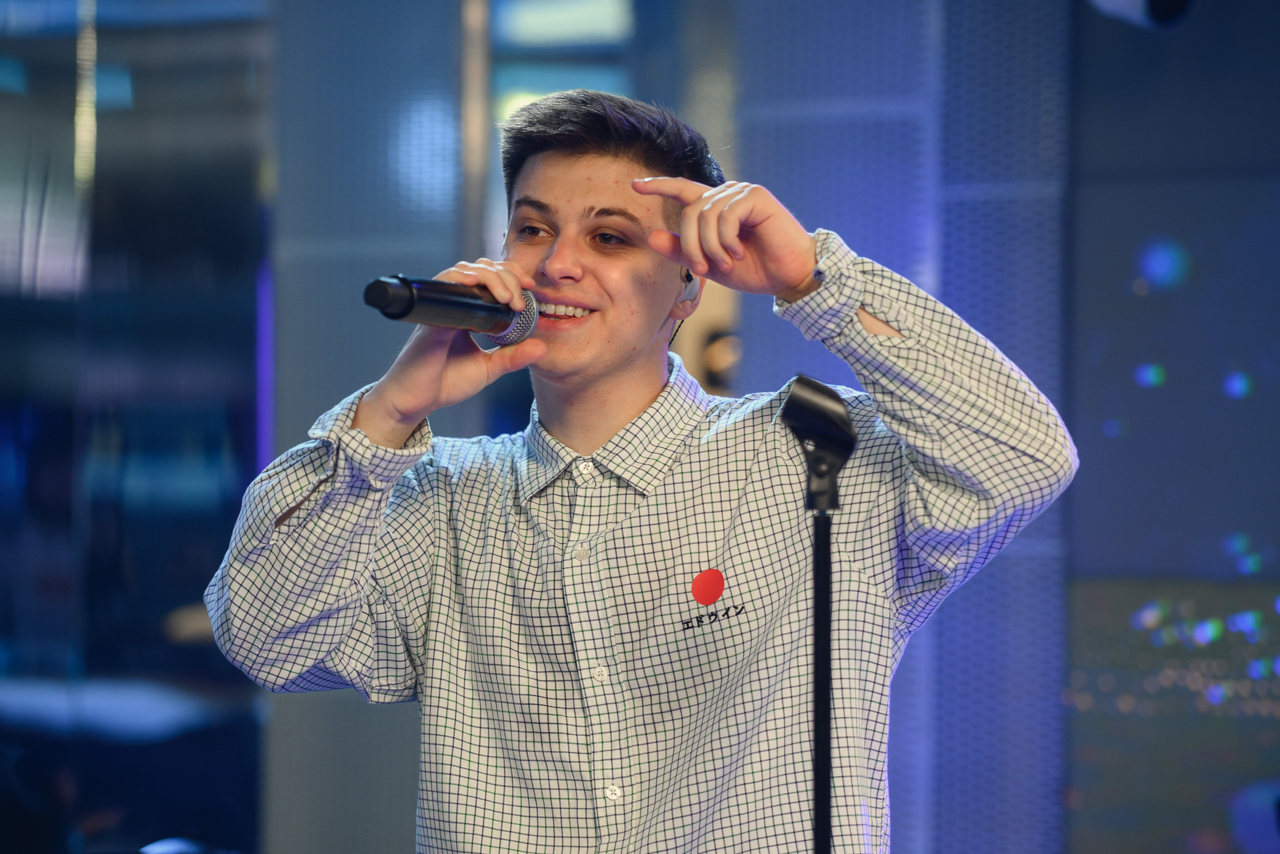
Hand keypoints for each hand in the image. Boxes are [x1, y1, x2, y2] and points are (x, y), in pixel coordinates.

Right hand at [352, 259, 546, 447]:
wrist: (414, 401)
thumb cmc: (445, 382)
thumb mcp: (488, 369)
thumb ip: (513, 357)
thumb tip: (542, 347)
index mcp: (468, 313)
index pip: (489, 278)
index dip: (510, 274)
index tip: (530, 288)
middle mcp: (453, 306)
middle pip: (479, 268)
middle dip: (505, 274)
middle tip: (519, 298)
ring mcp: (439, 310)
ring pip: (462, 272)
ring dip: (488, 277)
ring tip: (506, 297)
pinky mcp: (428, 319)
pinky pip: (441, 291)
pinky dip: (458, 281)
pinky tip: (475, 285)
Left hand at [632, 178, 818, 299]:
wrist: (788, 276)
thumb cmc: (754, 269)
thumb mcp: (710, 264)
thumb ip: (683, 251)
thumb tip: (652, 237)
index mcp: (715, 208)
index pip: (682, 190)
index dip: (659, 186)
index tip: (635, 185)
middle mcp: (727, 195)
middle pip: (690, 210)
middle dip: (691, 244)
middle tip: (701, 269)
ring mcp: (742, 193)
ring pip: (706, 214)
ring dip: (710, 246)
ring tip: (726, 264)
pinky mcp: (756, 197)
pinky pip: (725, 215)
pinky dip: (727, 240)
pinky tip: (739, 253)